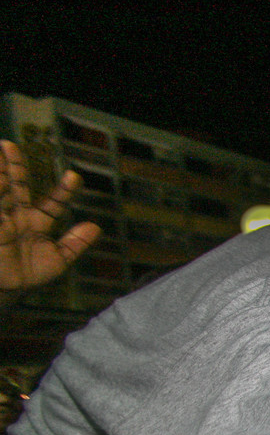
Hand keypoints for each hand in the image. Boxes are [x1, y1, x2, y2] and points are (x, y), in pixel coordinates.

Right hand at [1, 140, 101, 301]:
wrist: (10, 288)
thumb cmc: (31, 272)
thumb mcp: (59, 258)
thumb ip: (76, 243)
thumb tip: (95, 227)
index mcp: (38, 220)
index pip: (53, 201)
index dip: (63, 190)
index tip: (74, 177)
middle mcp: (19, 215)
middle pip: (17, 186)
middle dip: (16, 166)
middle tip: (11, 146)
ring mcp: (4, 219)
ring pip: (1, 191)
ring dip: (1, 172)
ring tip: (1, 149)